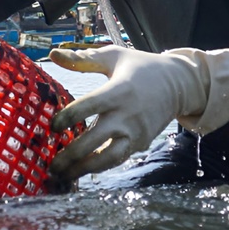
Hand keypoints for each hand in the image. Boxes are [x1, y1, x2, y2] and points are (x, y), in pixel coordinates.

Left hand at [48, 44, 228, 179]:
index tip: (52, 127)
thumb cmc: (140, 67)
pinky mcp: (140, 144)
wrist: (178, 85)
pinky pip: (117, 159)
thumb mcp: (113, 56)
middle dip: (70, 155)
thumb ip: (82, 58)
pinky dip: (99, 167)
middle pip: (94, 139)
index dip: (67, 118)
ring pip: (107, 158)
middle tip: (51, 165)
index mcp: (117, 91)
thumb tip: (52, 53)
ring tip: (63, 176)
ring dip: (83, 170)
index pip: (87, 107)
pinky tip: (81, 171)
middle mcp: (126, 115)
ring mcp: (134, 132)